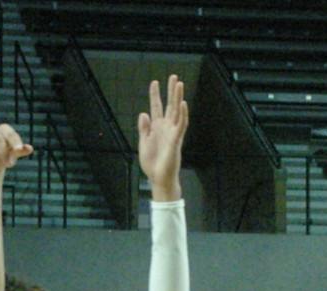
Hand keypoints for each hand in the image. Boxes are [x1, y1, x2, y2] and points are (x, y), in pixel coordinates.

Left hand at [136, 75, 188, 197]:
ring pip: (177, 111)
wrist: (158, 178)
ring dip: (178, 97)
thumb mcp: (143, 143)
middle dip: (171, 91)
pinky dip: (183, 114)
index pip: (157, 107)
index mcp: (157, 128)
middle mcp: (166, 127)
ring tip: (179, 83)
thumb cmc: (152, 164)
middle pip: (170, 105)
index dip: (155, 95)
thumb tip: (143, 113)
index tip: (154, 82)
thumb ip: (144, 129)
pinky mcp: (177, 139)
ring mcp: (172, 132)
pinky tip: (183, 103)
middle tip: (173, 76)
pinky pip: (181, 124)